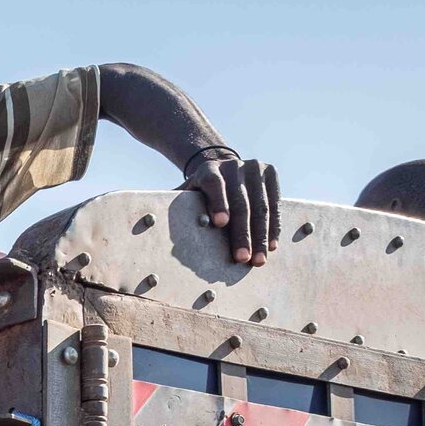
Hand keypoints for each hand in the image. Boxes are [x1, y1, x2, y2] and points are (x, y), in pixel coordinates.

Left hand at [184, 150, 280, 265]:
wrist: (225, 167)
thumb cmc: (200, 192)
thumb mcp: (186, 194)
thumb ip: (173, 207)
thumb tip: (148, 227)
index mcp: (208, 170)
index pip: (213, 184)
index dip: (218, 203)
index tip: (220, 224)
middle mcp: (233, 165)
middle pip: (240, 202)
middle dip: (243, 233)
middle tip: (242, 259)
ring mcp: (254, 167)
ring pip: (261, 206)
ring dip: (261, 236)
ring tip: (259, 260)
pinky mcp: (271, 173)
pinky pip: (275, 204)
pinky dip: (273, 227)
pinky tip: (272, 245)